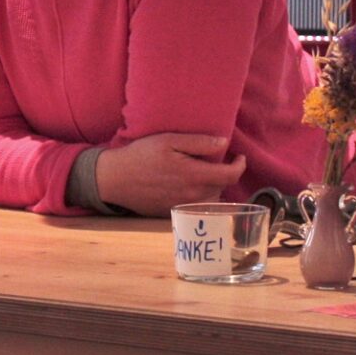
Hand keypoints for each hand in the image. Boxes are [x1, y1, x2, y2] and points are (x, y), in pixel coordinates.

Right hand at [95, 133, 245, 216]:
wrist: (115, 179)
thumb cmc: (141, 155)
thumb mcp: (168, 140)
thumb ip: (199, 143)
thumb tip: (223, 144)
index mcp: (194, 176)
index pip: (230, 176)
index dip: (240, 166)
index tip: (239, 156)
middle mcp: (192, 195)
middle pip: (222, 189)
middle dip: (225, 175)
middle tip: (217, 162)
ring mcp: (183, 207)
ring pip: (211, 200)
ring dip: (214, 187)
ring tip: (204, 174)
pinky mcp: (173, 213)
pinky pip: (196, 207)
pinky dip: (200, 196)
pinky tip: (188, 185)